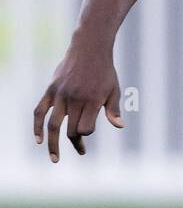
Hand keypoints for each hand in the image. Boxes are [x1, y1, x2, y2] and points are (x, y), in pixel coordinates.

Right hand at [33, 44, 123, 161]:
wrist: (89, 48)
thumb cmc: (105, 71)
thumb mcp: (114, 90)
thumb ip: (114, 109)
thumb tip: (119, 126)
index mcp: (92, 100)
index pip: (86, 128)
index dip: (88, 133)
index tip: (90, 130)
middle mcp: (75, 99)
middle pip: (71, 129)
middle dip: (76, 142)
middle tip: (81, 150)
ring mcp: (61, 95)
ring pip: (53, 125)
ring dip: (53, 144)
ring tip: (55, 159)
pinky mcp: (51, 90)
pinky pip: (40, 111)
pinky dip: (37, 126)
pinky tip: (38, 140)